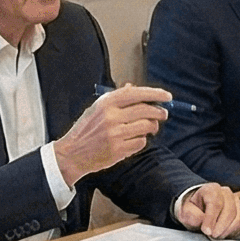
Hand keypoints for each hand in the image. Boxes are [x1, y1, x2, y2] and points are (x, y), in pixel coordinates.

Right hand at [54, 85, 169, 182]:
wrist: (72, 153)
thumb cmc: (86, 129)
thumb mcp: (97, 109)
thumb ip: (116, 98)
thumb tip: (133, 87)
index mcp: (106, 103)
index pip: (137, 93)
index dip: (155, 93)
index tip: (167, 96)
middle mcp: (111, 117)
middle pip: (146, 110)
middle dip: (159, 112)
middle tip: (164, 114)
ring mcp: (115, 134)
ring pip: (147, 126)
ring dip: (152, 127)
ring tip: (150, 128)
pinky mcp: (118, 150)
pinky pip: (141, 142)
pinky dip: (141, 140)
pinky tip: (134, 140)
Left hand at [176, 183, 239, 238]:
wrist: (199, 211)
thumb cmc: (193, 211)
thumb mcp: (186, 212)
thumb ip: (192, 216)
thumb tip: (203, 222)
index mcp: (212, 189)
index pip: (215, 203)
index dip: (211, 219)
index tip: (206, 231)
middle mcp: (226, 193)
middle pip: (229, 210)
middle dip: (220, 226)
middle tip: (212, 236)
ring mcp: (236, 202)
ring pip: (238, 217)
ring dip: (228, 230)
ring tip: (217, 236)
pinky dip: (235, 231)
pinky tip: (225, 234)